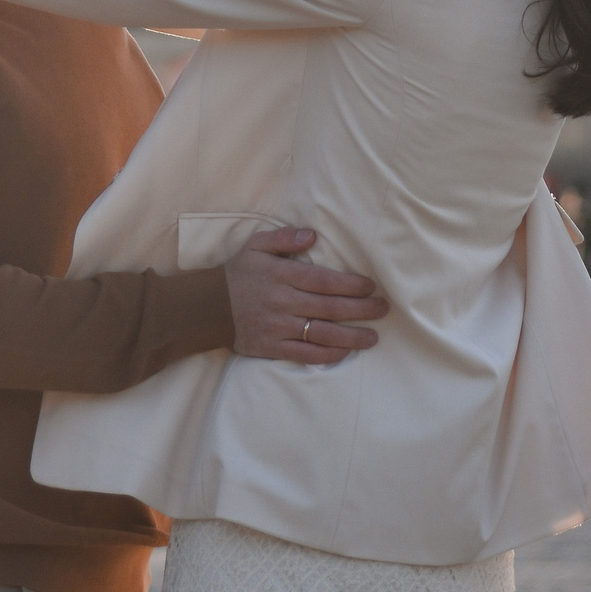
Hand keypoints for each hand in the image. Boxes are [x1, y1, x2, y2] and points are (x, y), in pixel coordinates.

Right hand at [225, 227, 388, 364]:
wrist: (207, 308)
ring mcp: (278, 327)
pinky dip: (328, 355)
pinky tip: (345, 352)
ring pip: (322, 334)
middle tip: (383, 309)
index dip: (351, 285)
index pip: (324, 281)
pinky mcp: (272, 348)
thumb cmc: (238, 274)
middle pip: (330, 307)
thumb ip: (284, 238)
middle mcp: (282, 302)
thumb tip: (312, 236)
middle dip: (361, 309)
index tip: (370, 286)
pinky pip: (305, 355)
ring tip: (373, 337)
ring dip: (351, 337)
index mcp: (281, 275)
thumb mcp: (255, 246)